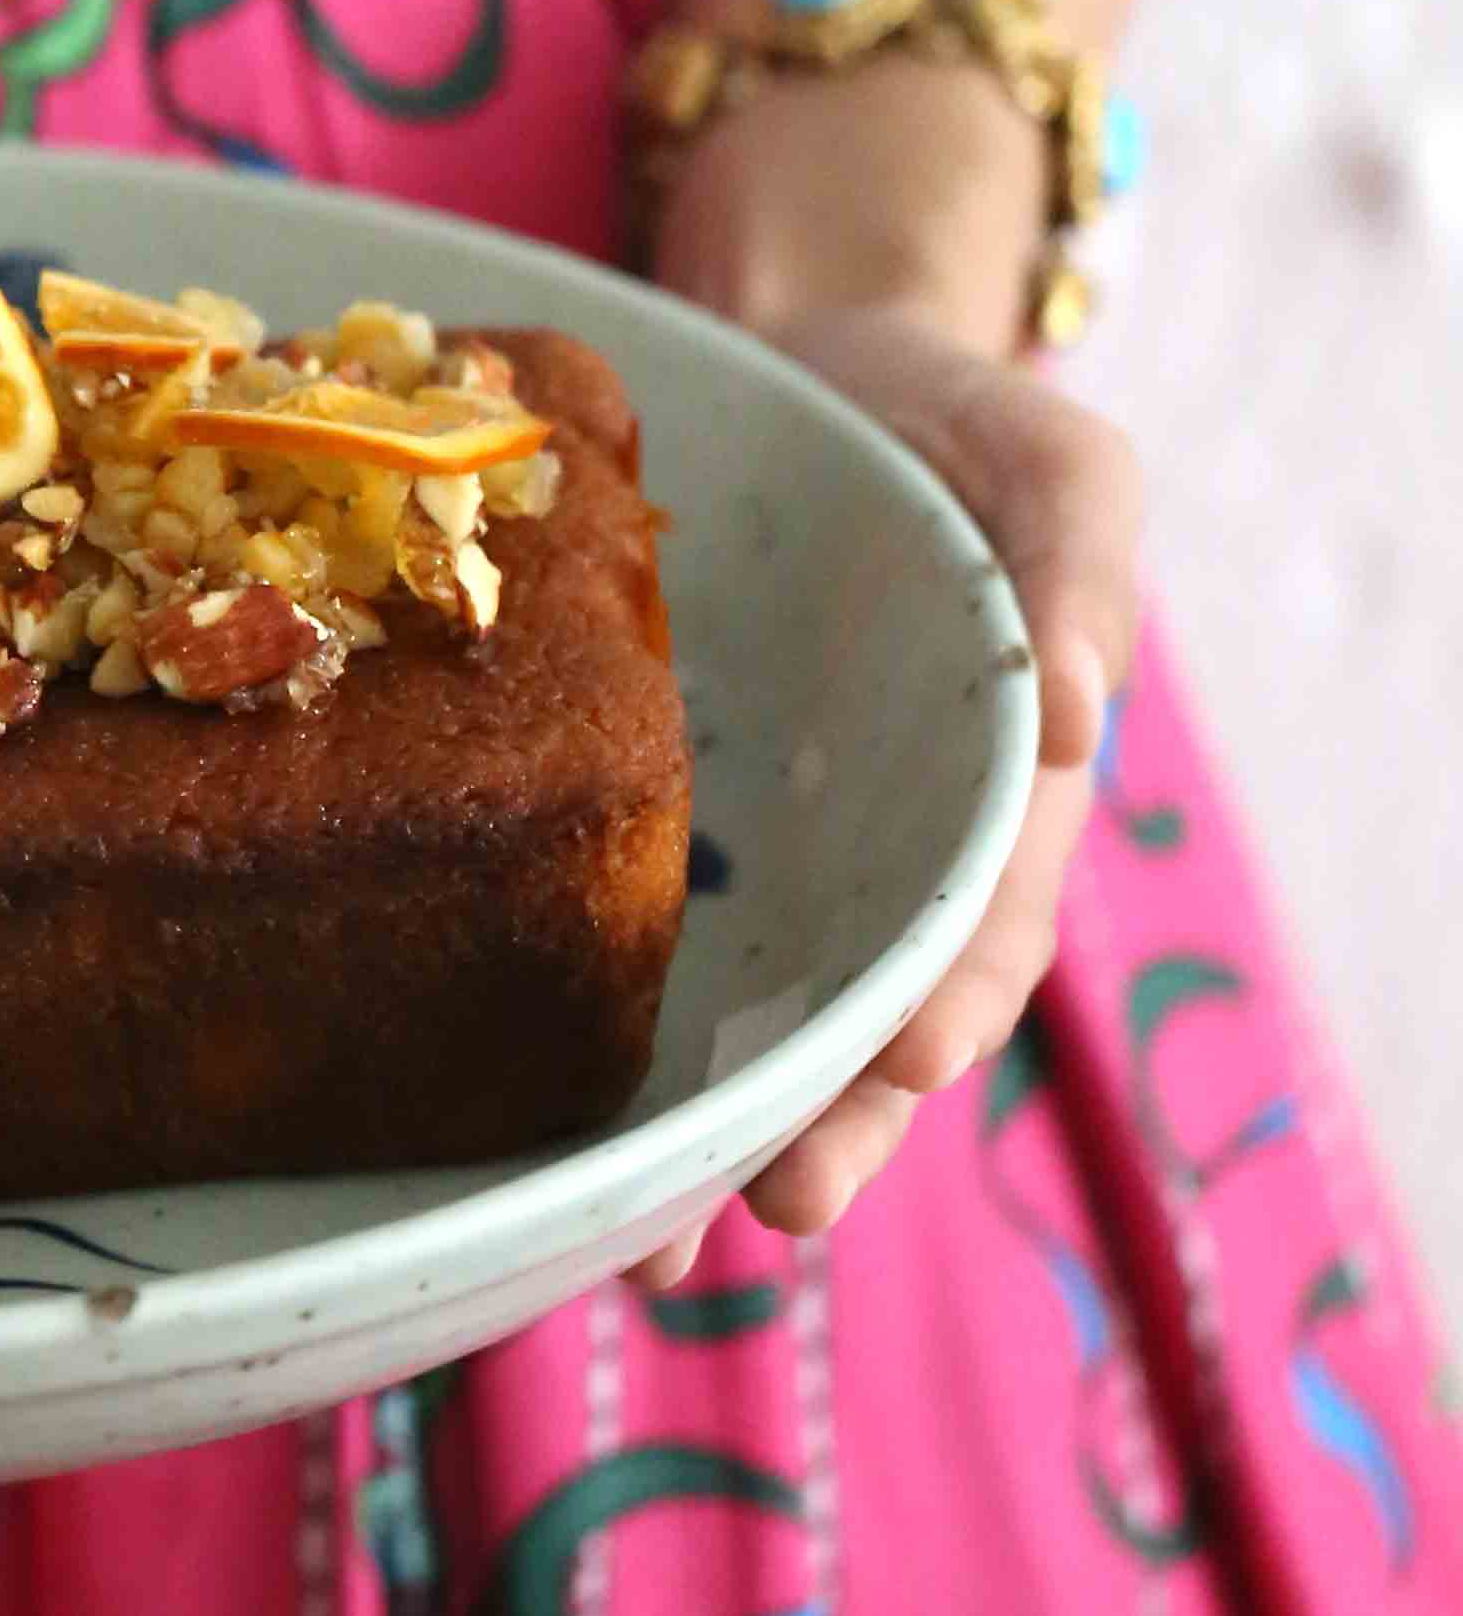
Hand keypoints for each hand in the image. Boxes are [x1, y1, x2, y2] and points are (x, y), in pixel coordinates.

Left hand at [647, 301, 1141, 1270]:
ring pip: (741, 1028)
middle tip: (776, 1207)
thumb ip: (1081, 566)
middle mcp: (870, 857)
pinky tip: (529, 1138)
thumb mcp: (1051, 461)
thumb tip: (1086, 702)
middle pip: (863, 1020)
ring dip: (701, 1141)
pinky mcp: (640, 828)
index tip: (916, 1055)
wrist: (788, 371)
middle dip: (829, 1125)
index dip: (953, 991)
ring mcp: (758, 859)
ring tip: (650, 1244)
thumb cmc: (946, 427)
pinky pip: (613, 945)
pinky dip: (582, 1047)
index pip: (984, 917)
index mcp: (988, 796)